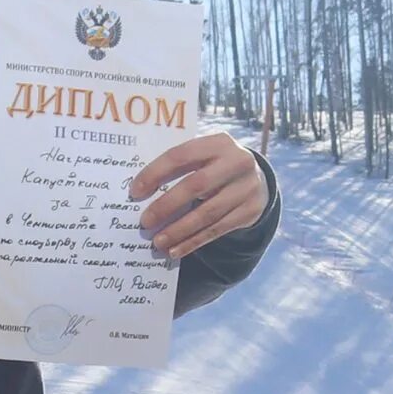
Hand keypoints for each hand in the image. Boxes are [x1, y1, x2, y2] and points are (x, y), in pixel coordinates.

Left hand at [131, 132, 268, 259]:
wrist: (257, 179)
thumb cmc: (215, 167)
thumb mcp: (203, 157)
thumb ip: (179, 167)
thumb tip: (140, 192)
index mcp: (218, 143)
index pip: (181, 156)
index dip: (156, 173)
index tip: (135, 192)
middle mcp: (237, 162)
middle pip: (196, 185)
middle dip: (167, 205)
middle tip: (145, 222)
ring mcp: (247, 187)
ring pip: (207, 213)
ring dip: (179, 230)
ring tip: (158, 242)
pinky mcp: (251, 211)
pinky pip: (217, 230)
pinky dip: (193, 242)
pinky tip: (175, 250)